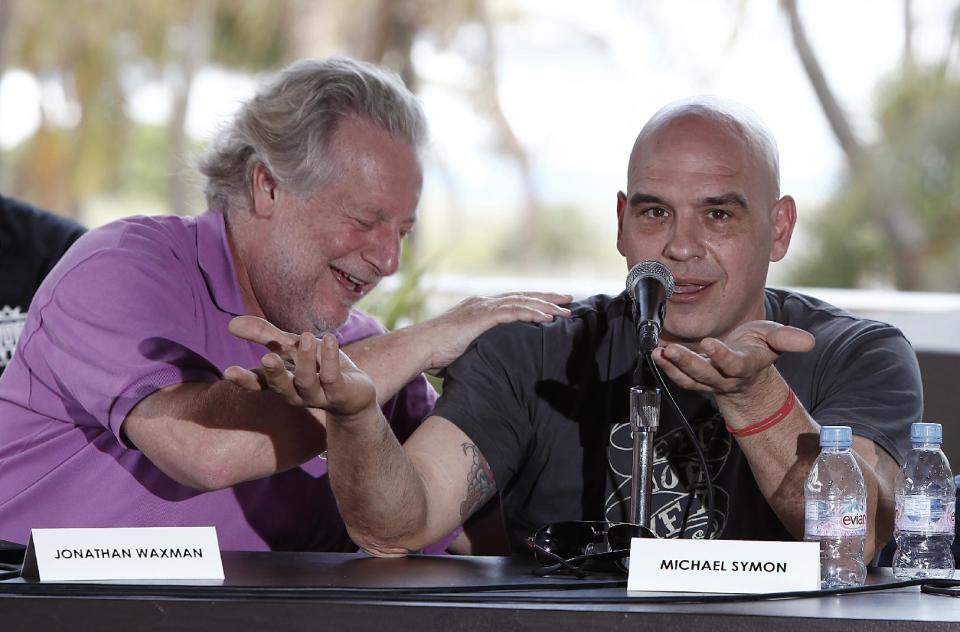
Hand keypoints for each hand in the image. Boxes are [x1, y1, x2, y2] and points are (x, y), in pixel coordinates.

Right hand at [226, 329, 376, 419]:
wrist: (355, 391)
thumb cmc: (318, 366)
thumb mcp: (292, 348)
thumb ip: (265, 336)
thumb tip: (232, 323)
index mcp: (280, 383)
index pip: (258, 383)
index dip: (244, 379)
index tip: (228, 372)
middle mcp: (295, 393)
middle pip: (280, 386)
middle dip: (274, 373)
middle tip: (268, 357)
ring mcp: (317, 396)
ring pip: (306, 381)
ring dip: (305, 359)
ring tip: (305, 336)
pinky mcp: (339, 394)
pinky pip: (332, 377)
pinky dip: (330, 357)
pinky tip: (330, 339)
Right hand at [406, 292, 572, 372]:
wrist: (419, 347)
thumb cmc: (435, 353)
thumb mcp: (463, 348)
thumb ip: (478, 349)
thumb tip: (488, 363)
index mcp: (479, 308)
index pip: (513, 301)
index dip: (534, 301)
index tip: (553, 305)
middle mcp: (483, 303)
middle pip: (523, 296)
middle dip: (548, 298)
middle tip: (570, 300)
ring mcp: (482, 308)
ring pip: (522, 302)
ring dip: (546, 306)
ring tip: (566, 312)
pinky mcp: (482, 317)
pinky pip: (513, 312)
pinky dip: (532, 313)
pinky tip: (547, 318)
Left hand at [651, 320, 814, 396]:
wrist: (748, 371)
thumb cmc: (759, 349)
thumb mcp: (775, 339)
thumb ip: (787, 339)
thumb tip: (809, 341)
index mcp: (745, 367)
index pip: (733, 365)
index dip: (721, 357)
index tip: (709, 343)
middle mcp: (725, 378)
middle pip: (705, 374)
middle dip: (688, 363)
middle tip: (671, 350)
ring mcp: (707, 381)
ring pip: (688, 378)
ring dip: (672, 367)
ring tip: (657, 352)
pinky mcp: (694, 378)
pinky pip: (678, 377)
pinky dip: (666, 367)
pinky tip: (655, 352)